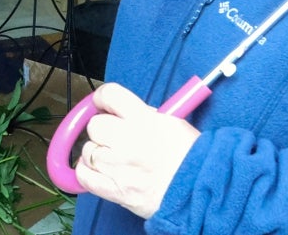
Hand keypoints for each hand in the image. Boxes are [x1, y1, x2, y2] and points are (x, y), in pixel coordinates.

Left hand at [75, 83, 199, 219]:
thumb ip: (144, 115)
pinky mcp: (117, 191)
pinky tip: (98, 171)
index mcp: (144, 119)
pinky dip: (87, 173)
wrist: (202, 192)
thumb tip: (123, 112)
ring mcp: (120, 167)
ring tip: (113, 158)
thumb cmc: (192, 158)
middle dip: (102, 130)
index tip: (102, 104)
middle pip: (95, 126)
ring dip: (97, 153)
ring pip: (88, 151)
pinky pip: (85, 177)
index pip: (109, 95)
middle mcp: (128, 140)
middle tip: (113, 136)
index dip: (102, 98)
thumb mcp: (173, 123)